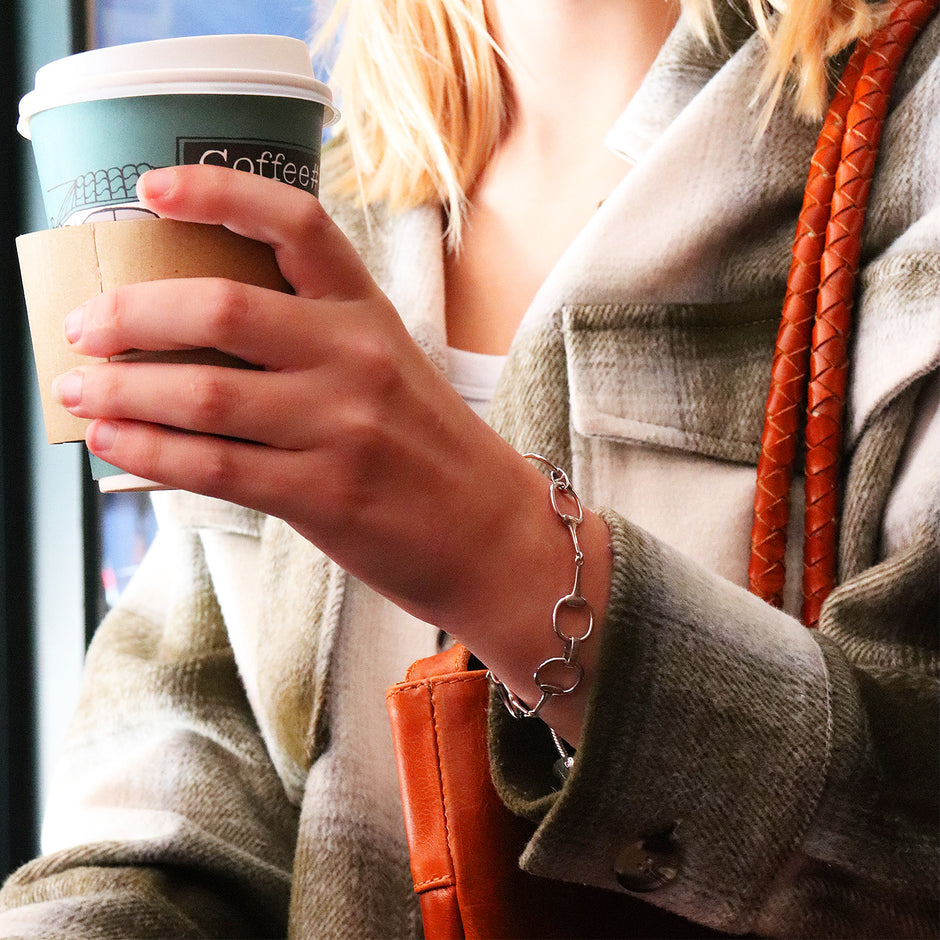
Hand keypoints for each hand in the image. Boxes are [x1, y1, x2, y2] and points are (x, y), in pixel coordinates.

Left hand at [53, 164, 610, 741]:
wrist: (492, 534)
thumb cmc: (432, 451)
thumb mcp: (388, 370)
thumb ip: (311, 345)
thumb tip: (195, 343)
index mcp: (371, 314)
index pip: (297, 225)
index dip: (218, 193)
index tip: (151, 190)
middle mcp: (356, 358)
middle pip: (221, 307)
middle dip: (130, 312)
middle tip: (81, 323)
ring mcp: (341, 427)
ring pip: (202, 393)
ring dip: (120, 388)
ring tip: (77, 388)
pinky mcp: (323, 494)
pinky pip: (212, 466)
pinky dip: (148, 451)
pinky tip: (113, 441)